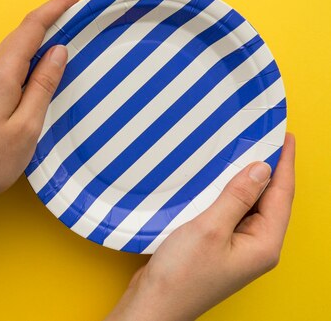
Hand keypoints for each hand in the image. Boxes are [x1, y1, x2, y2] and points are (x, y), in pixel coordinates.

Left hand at [0, 0, 82, 210]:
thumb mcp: (28, 125)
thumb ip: (43, 84)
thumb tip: (59, 50)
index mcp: (1, 74)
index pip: (31, 28)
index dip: (56, 7)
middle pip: (23, 32)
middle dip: (51, 14)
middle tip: (79, 4)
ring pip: (17, 45)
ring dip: (42, 31)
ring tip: (68, 23)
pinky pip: (12, 60)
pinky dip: (32, 50)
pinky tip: (46, 55)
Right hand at [108, 133, 295, 320]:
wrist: (154, 303)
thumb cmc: (181, 275)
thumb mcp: (210, 228)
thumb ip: (237, 197)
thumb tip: (261, 169)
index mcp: (263, 244)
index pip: (282, 195)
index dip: (285, 163)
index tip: (285, 137)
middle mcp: (255, 246)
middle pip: (269, 200)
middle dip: (268, 169)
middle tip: (262, 138)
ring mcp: (237, 248)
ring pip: (249, 206)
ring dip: (244, 181)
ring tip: (240, 153)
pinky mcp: (218, 247)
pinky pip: (230, 213)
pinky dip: (226, 194)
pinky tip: (216, 182)